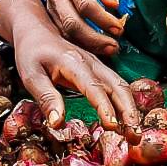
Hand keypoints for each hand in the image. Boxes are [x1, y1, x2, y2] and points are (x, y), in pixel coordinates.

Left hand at [0, 0, 139, 131]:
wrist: (36, 29)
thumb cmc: (31, 53)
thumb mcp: (31, 76)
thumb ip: (46, 98)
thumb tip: (57, 124)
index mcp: (74, 63)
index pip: (94, 87)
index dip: (104, 107)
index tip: (112, 126)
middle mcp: (91, 63)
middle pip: (117, 86)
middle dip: (129, 111)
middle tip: (134, 136)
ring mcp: (97, 64)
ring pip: (121, 85)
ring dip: (131, 108)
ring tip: (135, 133)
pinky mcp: (98, 69)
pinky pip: (117, 85)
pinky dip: (126, 102)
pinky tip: (128, 119)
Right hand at [35, 0, 123, 55]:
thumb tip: (113, 4)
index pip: (86, 4)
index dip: (103, 20)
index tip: (119, 29)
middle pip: (73, 23)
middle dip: (94, 39)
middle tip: (114, 46)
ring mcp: (51, 7)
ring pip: (66, 33)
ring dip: (87, 45)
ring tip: (107, 50)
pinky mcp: (49, 17)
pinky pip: (62, 35)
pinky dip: (78, 45)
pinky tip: (93, 48)